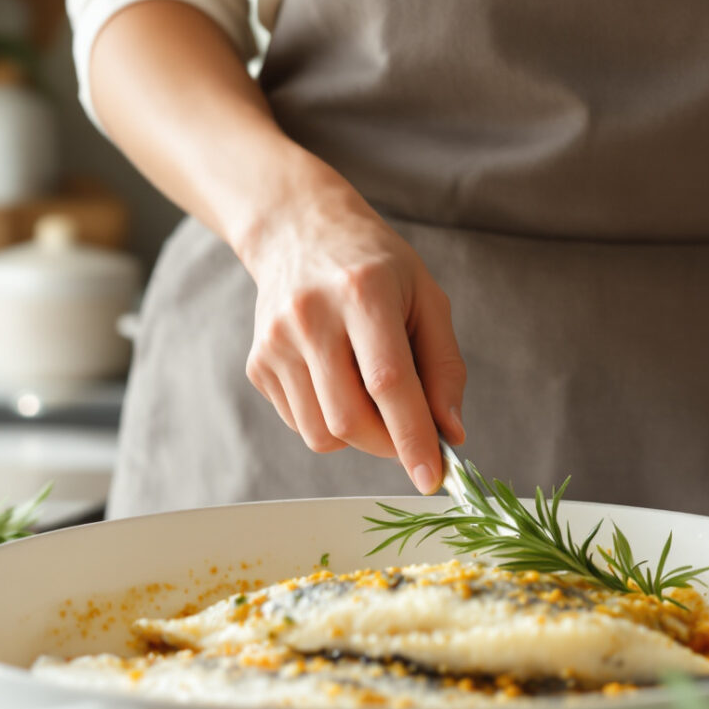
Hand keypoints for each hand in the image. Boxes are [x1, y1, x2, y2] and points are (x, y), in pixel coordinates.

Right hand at [232, 174, 466, 492]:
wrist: (298, 230)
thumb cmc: (375, 266)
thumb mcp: (427, 298)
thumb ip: (444, 368)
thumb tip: (451, 434)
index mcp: (363, 292)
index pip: (388, 382)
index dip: (413, 437)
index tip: (433, 478)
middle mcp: (311, 316)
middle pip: (349, 419)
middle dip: (388, 445)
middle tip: (410, 435)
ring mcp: (276, 342)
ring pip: (321, 433)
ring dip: (358, 436)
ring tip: (371, 394)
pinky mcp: (257, 363)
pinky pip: (300, 423)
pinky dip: (329, 421)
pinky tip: (338, 380)